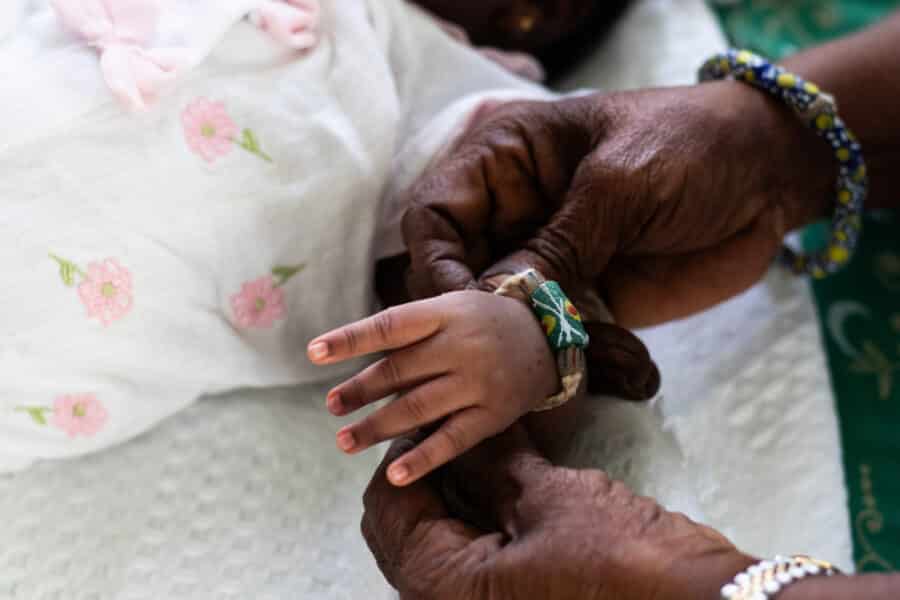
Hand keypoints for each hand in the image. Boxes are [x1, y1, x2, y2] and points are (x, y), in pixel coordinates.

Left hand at [307, 291, 556, 485]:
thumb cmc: (479, 323)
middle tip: (332, 406)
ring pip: (419, 408)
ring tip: (345, 440)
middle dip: (361, 391)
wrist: (545, 338)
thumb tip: (353, 360)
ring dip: (377, 427)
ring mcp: (477, 383)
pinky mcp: (491, 415)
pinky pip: (453, 440)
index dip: (351, 339)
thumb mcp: (448, 310)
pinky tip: (395, 473)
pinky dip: (423, 459)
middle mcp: (460, 346)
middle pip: (401, 371)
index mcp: (443, 314)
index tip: (314, 353)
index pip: (391, 326)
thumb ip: (408, 331)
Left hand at [362, 426, 755, 599]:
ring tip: (482, 444)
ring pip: (439, 535)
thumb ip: (489, 461)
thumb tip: (461, 431)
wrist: (692, 596)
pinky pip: (473, 549)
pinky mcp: (511, 595)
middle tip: (458, 430)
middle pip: (407, 525)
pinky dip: (480, 511)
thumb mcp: (543, 496)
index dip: (407, 454)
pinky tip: (503, 471)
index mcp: (443, 587)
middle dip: (428, 473)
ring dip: (454, 490)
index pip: (388, 508)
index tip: (435, 417)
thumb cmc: (617, 555)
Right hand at [403, 81, 834, 327]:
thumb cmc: (690, 145)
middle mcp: (512, 214)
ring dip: (533, 351)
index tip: (461, 313)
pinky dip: (582, 363)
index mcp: (503, 162)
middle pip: (456, 276)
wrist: (770, 174)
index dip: (435, 266)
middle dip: (476, 321)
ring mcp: (546, 260)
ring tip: (577, 368)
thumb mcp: (620, 182)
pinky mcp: (582, 299)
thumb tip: (496, 304)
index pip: (434, 216)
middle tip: (508, 358)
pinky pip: (557, 340)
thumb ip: (557, 242)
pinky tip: (631, 367)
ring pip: (503, 318)